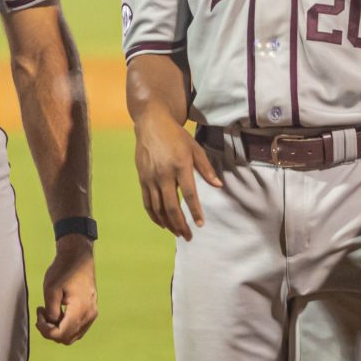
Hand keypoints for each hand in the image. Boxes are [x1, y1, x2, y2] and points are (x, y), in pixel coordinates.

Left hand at [36, 234, 97, 343]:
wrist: (78, 257)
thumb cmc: (64, 269)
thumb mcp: (50, 289)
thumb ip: (51, 311)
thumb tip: (52, 324)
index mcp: (80, 309)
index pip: (61, 334)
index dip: (45, 330)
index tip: (39, 313)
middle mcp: (89, 315)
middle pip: (67, 338)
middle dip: (50, 330)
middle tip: (42, 313)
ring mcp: (92, 314)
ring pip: (73, 336)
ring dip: (58, 329)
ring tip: (49, 312)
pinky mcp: (91, 311)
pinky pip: (78, 328)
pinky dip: (66, 326)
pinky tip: (58, 312)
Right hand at [135, 118, 222, 239]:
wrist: (151, 124)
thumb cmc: (176, 136)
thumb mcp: (195, 148)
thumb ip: (206, 168)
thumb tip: (219, 186)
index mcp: (180, 165)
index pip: (189, 194)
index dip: (195, 211)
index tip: (200, 224)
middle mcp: (163, 174)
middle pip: (171, 206)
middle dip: (180, 224)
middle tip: (188, 236)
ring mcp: (150, 177)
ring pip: (158, 208)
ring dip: (168, 223)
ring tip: (177, 233)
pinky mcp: (142, 179)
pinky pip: (147, 203)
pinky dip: (154, 216)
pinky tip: (162, 223)